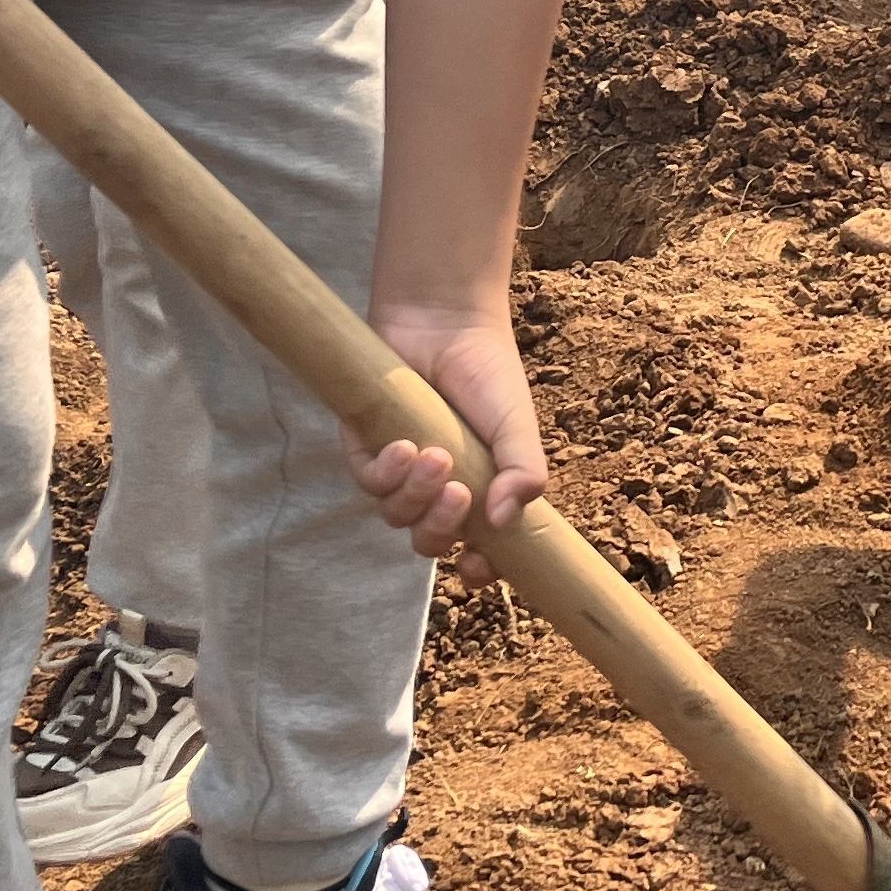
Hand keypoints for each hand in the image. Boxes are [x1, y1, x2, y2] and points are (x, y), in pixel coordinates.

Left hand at [350, 306, 549, 587]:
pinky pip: (367, 482)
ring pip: (396, 515)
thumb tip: (506, 521)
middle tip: (458, 494)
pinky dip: (385, 472)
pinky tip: (403, 445)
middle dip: (441, 528)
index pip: (477, 549)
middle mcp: (437, 488)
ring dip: (415, 495)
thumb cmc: (487, 372)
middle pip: (429, 541)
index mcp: (479, 490)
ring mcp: (400, 471)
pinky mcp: (366, 447)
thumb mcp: (518, 424)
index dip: (478, 569)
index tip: (479, 567)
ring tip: (435, 455)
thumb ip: (524, 471)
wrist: (444, 321)